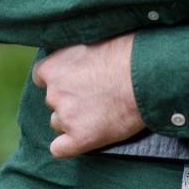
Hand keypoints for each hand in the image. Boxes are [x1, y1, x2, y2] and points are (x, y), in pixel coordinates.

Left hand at [33, 34, 145, 156]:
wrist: (146, 76)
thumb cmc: (128, 52)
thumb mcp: (94, 39)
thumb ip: (78, 51)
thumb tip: (82, 54)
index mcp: (53, 66)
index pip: (42, 76)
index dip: (59, 79)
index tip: (75, 80)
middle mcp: (54, 92)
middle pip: (53, 101)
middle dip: (69, 100)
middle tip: (94, 96)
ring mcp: (66, 116)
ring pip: (59, 123)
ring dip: (72, 120)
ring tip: (99, 114)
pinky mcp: (80, 138)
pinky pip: (60, 149)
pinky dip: (69, 146)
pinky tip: (84, 138)